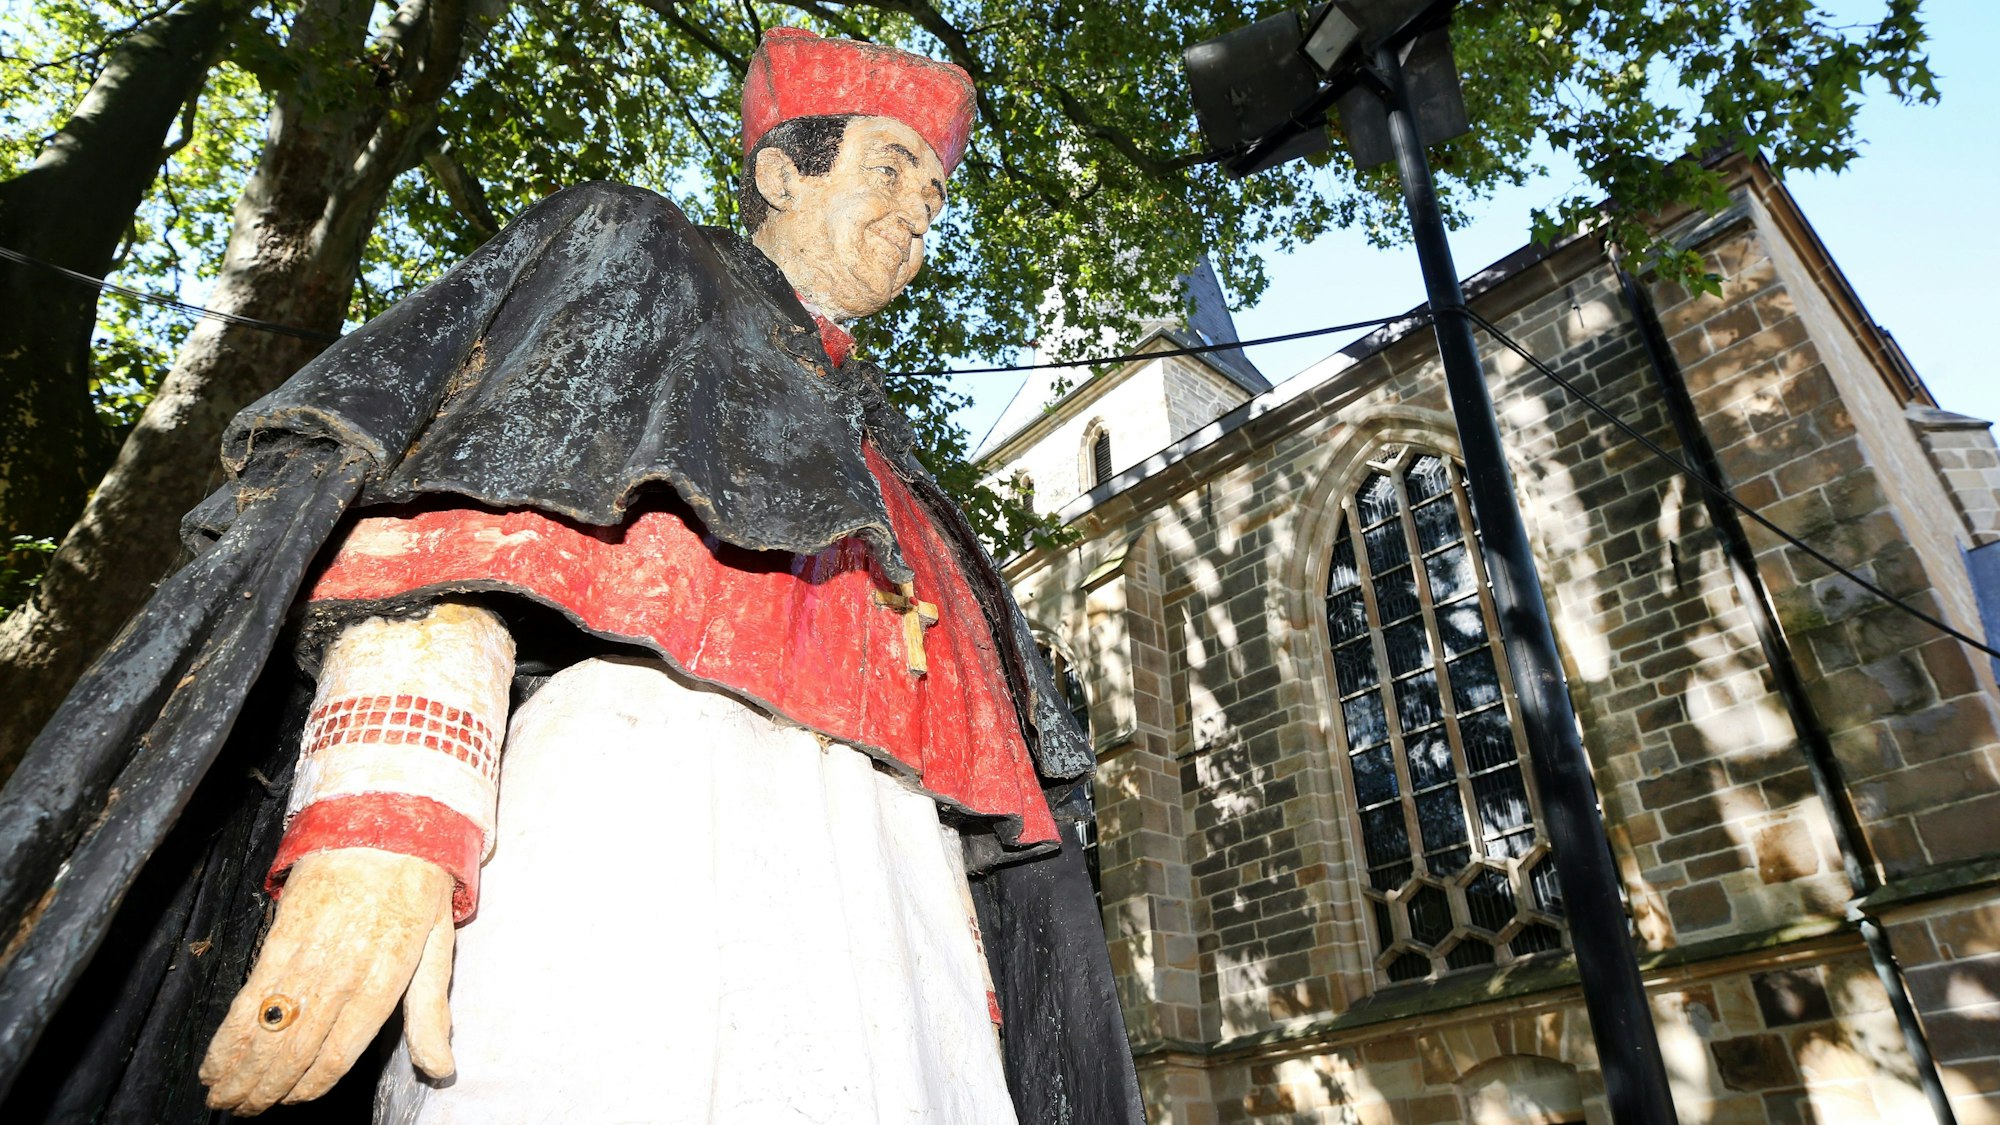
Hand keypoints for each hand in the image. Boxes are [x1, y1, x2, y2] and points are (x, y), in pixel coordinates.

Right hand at [200, 847, 456, 1113]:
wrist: (383, 819)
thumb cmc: (416, 886)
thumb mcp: (439, 947)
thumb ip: (430, 1013)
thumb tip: (440, 1068)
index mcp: (386, 978)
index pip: (341, 1051)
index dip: (311, 1084)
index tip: (292, 1103)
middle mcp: (344, 972)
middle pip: (297, 1048)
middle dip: (267, 1088)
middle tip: (244, 1112)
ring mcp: (309, 953)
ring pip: (268, 1028)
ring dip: (239, 1070)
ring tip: (223, 1098)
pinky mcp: (280, 934)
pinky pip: (248, 996)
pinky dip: (228, 1035)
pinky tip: (215, 1059)